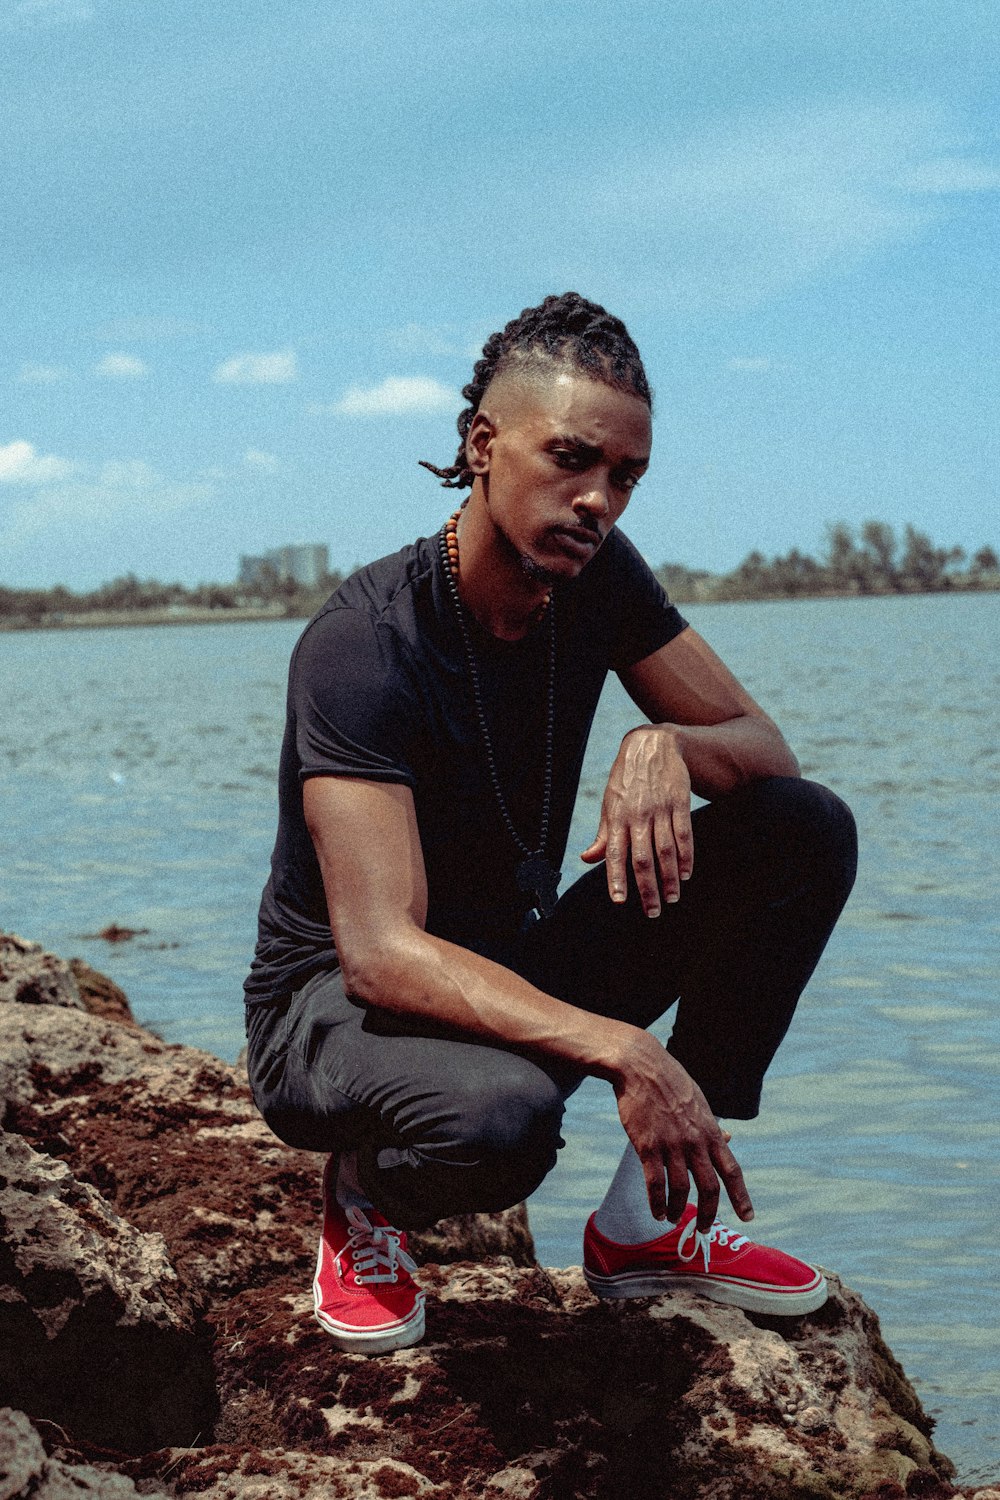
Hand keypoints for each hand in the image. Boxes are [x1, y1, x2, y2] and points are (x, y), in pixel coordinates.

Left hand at [580, 725, 692, 916]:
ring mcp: (660, 809)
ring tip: (672, 898)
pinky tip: (687, 873)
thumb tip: (587, 858)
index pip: (614, 853)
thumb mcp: (609, 803)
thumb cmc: (627, 779)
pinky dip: (687, 856)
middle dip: (648, 889)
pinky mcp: (680, 802)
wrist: (653, 744)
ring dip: (670, 878)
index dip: (616, 878)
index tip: (620, 902)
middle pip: (644, 858)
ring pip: (666, 850)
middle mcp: (638, 815)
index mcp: (617, 817)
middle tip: (654, 912)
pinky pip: (684, 834)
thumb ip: (602, 834)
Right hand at [613, 1029, 753, 1232]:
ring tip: (671, 1219)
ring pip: (680, 1189)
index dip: (741, 1196)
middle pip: (709, 1187)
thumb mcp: (699, 1102)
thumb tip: (729, 1138)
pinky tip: (657, 1211)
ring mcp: (671, 1144)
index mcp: (710, 1131)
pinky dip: (657, 1202)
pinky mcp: (647, 1145)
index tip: (748, 1216)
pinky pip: (654, 1183)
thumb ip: (712, 1126)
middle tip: (703, 1228)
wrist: (640, 1066)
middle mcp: (695, 1141)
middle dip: (708, 1213)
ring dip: (677, 1210)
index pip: (732, 1170)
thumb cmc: (670, 1083)